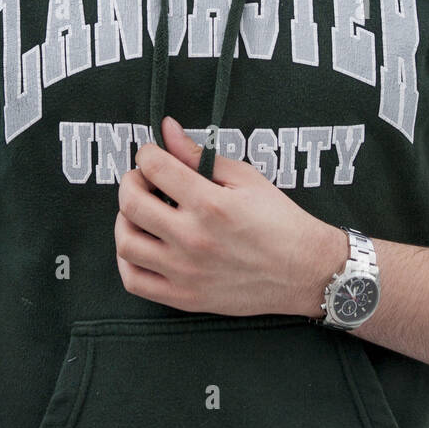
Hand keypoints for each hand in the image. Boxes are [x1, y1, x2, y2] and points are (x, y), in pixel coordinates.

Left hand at [114, 115, 347, 316]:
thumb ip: (199, 155)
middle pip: (131, 203)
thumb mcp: (245, 178)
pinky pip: (135, 281)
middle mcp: (193, 239)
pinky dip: (127, 261)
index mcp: (210, 204)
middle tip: (142, 179)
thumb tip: (167, 129)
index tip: (152, 155)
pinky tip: (142, 244)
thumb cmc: (278, 220)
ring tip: (140, 212)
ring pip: (126, 243)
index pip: (154, 166)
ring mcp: (186, 272)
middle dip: (130, 182)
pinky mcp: (184, 298)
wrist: (304, 271)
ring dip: (124, 220)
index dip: (147, 153)